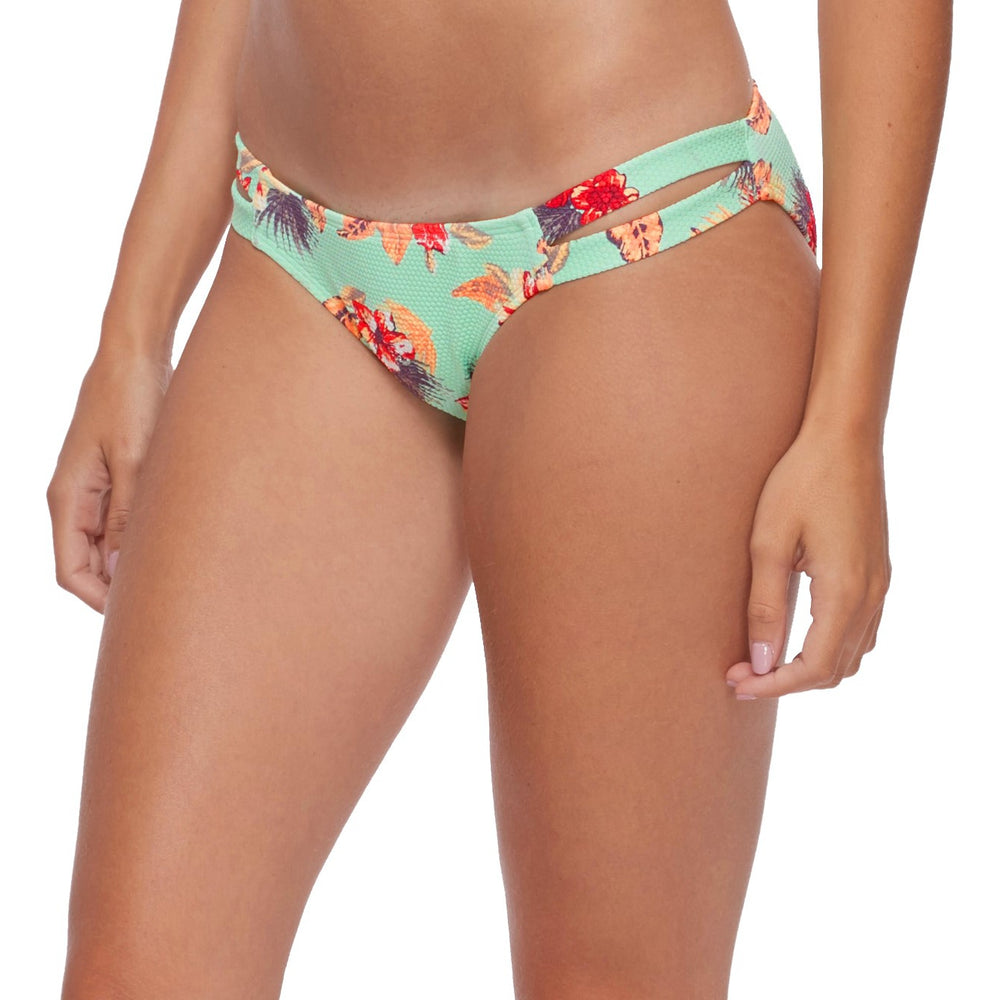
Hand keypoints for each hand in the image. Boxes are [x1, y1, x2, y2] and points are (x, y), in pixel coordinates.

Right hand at [46, 347, 171, 613]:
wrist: (136, 355)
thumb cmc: (131, 399)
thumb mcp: (134, 459)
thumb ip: (128, 513)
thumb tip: (122, 565)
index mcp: (68, 498)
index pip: (70, 570)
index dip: (98, 599)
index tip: (134, 614)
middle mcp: (75, 498)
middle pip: (86, 564)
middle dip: (115, 588)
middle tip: (162, 605)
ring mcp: (95, 488)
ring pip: (104, 545)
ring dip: (129, 564)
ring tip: (172, 581)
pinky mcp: (116, 477)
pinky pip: (120, 522)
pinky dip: (138, 539)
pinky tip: (171, 547)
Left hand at [725, 423, 890, 698]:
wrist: (844, 438)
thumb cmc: (800, 482)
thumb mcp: (768, 543)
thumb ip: (766, 606)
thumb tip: (761, 662)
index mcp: (845, 592)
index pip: (813, 668)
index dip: (773, 686)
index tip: (736, 683)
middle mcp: (871, 596)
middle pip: (835, 671)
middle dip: (786, 682)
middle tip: (740, 675)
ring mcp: (880, 585)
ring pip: (852, 655)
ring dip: (809, 669)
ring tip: (763, 662)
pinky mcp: (878, 573)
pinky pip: (861, 632)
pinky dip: (830, 649)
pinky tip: (797, 637)